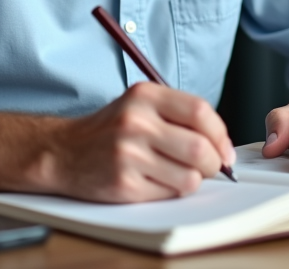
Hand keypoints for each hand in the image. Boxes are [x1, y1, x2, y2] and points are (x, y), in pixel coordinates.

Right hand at [42, 82, 235, 202]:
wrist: (64, 151)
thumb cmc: (110, 129)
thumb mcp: (140, 104)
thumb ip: (179, 114)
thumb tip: (222, 144)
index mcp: (144, 96)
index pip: (200, 111)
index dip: (220, 134)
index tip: (224, 149)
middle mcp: (136, 122)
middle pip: (200, 148)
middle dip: (215, 164)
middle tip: (211, 167)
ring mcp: (129, 154)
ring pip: (190, 177)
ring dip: (193, 180)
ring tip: (179, 173)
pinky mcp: (124, 184)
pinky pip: (169, 193)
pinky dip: (172, 190)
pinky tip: (157, 180)